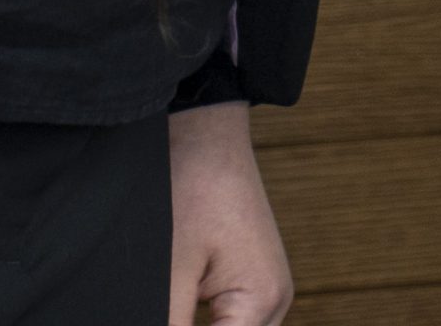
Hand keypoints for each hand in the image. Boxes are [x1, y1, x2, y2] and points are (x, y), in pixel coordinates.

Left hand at [167, 102, 290, 325]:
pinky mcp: (254, 279)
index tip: (165, 314)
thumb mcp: (171, 269)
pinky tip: (179, 306)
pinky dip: (207, 322)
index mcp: (261, 300)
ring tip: (174, 300)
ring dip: (199, 325)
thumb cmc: (192, 187)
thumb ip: (169, 322)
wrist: (206, 134)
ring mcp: (268, 290)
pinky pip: (232, 320)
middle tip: (166, 307)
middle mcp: (275, 300)